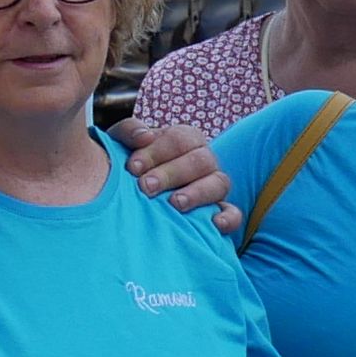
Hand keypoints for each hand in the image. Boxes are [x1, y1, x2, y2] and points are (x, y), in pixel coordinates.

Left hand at [123, 119, 240, 228]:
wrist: (124, 199)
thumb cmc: (129, 167)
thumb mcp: (121, 143)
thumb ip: (129, 131)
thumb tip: (144, 136)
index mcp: (184, 139)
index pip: (180, 139)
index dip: (156, 152)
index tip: (132, 167)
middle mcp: (204, 161)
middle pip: (200, 160)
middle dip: (171, 173)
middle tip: (146, 187)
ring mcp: (214, 187)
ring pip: (219, 183)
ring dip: (197, 193)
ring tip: (175, 203)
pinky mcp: (220, 213)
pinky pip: (234, 214)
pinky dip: (228, 218)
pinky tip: (214, 224)